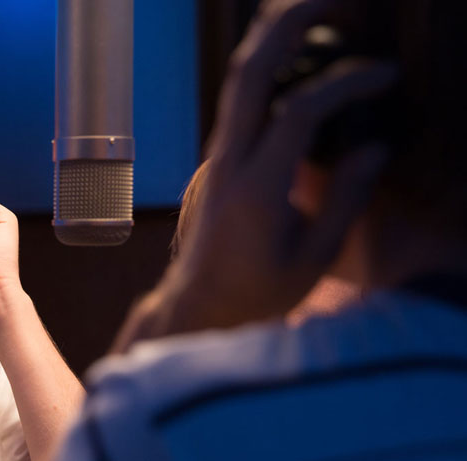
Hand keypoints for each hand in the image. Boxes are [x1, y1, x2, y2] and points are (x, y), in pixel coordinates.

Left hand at [163, 0, 395, 326]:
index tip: (387, 75)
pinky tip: (294, 50)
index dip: (345, 83)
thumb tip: (375, 147)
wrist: (199, 305)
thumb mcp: (313, 258)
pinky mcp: (217, 157)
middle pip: (249, 75)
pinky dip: (266, 65)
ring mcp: (217, 156)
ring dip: (272, 36)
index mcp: (255, 188)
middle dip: (288, 25)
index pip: (297, 112)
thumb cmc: (257, 292)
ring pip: (237, 80)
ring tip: (314, 7)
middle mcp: (228, 162)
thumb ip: (345, 200)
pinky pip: (238, 99)